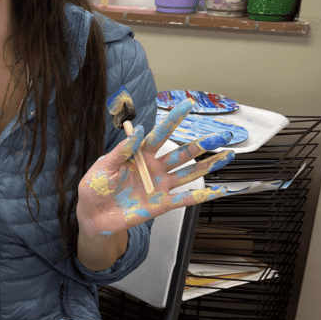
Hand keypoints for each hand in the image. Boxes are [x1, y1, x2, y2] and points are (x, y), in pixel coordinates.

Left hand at [76, 100, 234, 238]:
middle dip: (203, 144)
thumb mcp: (105, 165)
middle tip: (222, 135)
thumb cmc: (95, 187)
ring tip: (228, 156)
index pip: (161, 134)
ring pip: (190, 173)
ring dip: (209, 165)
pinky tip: (219, 190)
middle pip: (183, 153)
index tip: (188, 104)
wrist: (92, 215)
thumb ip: (123, 149)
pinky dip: (202, 196)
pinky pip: (185, 199)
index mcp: (141, 154)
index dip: (174, 119)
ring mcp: (160, 185)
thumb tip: (139, 129)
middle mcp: (155, 167)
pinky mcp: (161, 204)